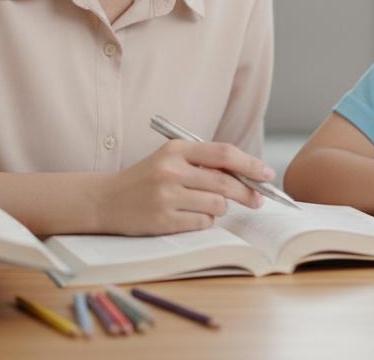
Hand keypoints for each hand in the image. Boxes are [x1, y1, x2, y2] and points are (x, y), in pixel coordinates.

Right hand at [98, 141, 273, 235]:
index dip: (250, 164)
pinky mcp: (163, 220)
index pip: (224, 154)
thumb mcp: (171, 160)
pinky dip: (204, 222)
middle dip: (248, 192)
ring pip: (216, 205)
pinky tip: (189, 216)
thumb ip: (204, 163)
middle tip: (258, 199)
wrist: (105, 200)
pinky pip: (202, 223)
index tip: (267, 174)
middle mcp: (171, 170)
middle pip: (225, 182)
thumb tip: (248, 175)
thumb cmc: (146, 179)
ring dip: (219, 208)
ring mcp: (166, 196)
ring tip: (205, 205)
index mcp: (176, 150)